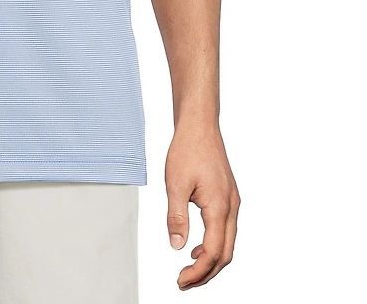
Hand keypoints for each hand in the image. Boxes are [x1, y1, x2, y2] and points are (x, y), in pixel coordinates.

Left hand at [165, 120, 239, 289]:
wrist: (200, 125)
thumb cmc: (188, 149)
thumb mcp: (175, 183)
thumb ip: (177, 217)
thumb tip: (177, 245)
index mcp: (220, 207)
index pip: (212, 252)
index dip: (197, 271)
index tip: (181, 280)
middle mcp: (231, 207)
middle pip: (225, 253)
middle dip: (206, 273)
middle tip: (185, 282)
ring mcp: (232, 202)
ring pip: (227, 242)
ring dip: (211, 260)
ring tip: (190, 269)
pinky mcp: (227, 197)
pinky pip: (225, 229)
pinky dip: (214, 244)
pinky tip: (197, 245)